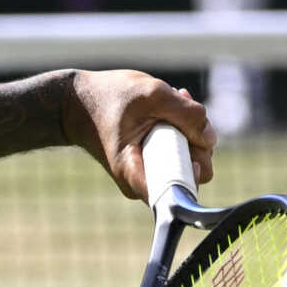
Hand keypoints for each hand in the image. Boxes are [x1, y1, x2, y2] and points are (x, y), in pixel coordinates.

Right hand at [63, 70, 213, 200]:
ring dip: (190, 127)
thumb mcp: (151, 93)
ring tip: (175, 98)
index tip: (190, 146)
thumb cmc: (108, 97)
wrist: (76, 103)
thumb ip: (187, 113)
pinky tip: (171, 106)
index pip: (179, 193)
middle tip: (181, 105)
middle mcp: (144, 181)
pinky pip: (180, 151)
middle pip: (193, 173)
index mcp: (136, 174)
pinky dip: (181, 127)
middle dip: (196, 137)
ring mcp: (149, 172)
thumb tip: (210, 138)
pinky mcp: (153, 162)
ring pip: (190, 158)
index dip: (195, 170)